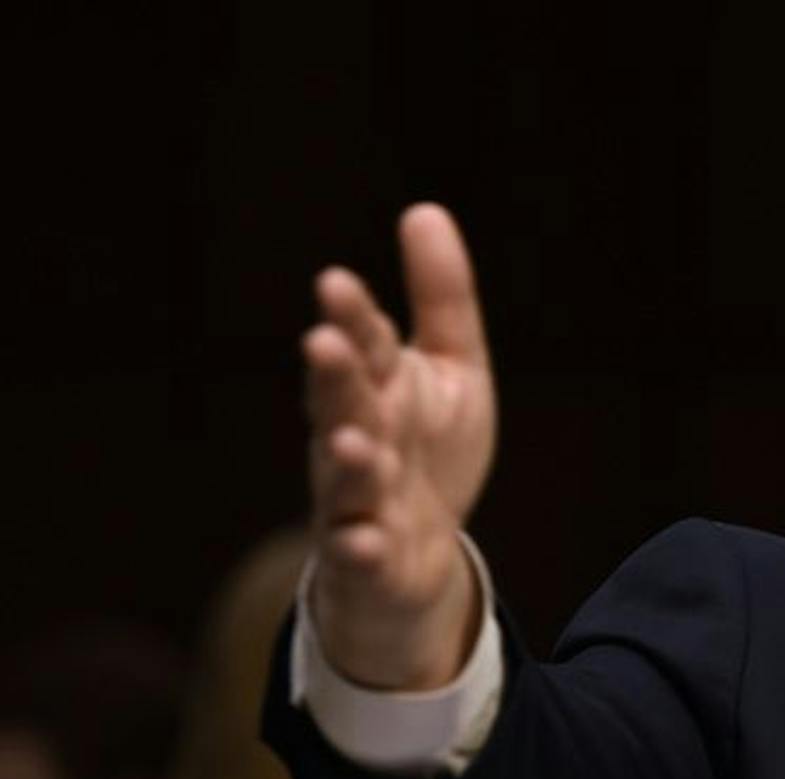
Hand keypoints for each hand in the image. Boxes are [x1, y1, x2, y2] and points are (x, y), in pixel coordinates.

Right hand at [302, 204, 495, 688]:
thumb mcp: (452, 370)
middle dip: (334, 375)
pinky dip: (359, 547)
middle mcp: (356, 436)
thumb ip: (441, 299)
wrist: (420, 554)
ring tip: (350, 443)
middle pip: (343, 403)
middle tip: (325, 343)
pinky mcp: (367, 556)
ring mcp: (356, 498)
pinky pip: (358, 552)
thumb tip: (425, 210)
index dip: (352, 318)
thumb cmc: (429, 450)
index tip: (338, 283)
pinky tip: (364, 540)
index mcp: (377, 387)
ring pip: (345, 478)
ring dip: (346, 460)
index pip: (364, 345)